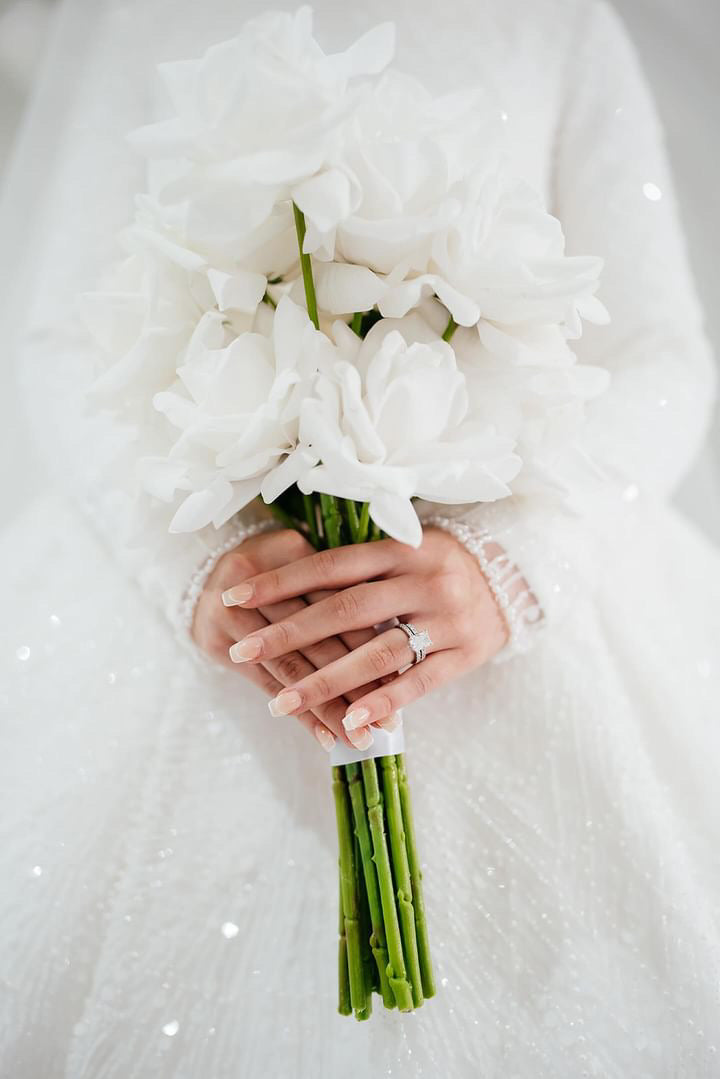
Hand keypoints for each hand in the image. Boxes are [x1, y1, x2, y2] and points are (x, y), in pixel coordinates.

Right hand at [192, 528, 384, 751]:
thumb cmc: (274, 563)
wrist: (198, 563)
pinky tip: (324, 737)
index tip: (403, 679)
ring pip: (292, 668)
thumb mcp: (308, 558)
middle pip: (315, 641)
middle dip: (355, 684)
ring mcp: (230, 614)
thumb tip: (394, 636)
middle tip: (388, 723)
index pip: (337, 605)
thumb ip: (342, 586)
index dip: (370, 643)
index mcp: (288, 550)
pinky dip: (299, 714)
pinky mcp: (216, 644)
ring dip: (328, 708)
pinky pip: (265, 684)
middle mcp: (255, 582)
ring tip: (359, 740)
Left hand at [220, 527, 508, 744]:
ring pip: (378, 651)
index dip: (282, 581)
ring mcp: (446, 619)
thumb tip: (289, 583)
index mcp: (400, 550)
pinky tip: (349, 722)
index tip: (235, 595)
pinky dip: (384, 702)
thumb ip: (360, 567)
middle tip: (243, 650)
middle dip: (290, 632)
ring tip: (282, 703)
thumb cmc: (443, 566)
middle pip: (347, 609)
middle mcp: (422, 580)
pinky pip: (420, 682)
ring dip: (327, 680)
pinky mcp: (465, 654)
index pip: (331, 565)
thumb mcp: (406, 550)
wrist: (516, 580)